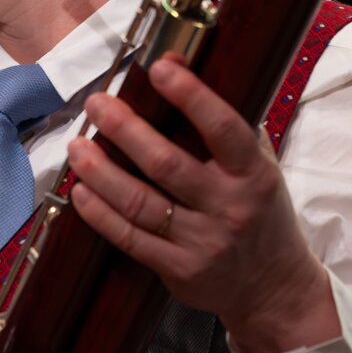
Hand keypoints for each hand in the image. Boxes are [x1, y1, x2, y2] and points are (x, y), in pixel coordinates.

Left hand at [64, 55, 338, 352]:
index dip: (191, 96)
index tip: (159, 68)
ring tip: (78, 145)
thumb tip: (182, 66)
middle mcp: (229, 207)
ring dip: (102, 172)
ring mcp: (202, 242)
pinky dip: (100, 214)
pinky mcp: (179, 269)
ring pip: (140, 203)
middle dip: (126, 130)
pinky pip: (130, 238)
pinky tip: (81, 190)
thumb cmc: (261, 213)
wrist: (273, 286)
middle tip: (98, 104)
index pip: (224, 129)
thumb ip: (230, 125)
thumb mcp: (261, 167)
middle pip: (167, 165)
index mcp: (253, 174)